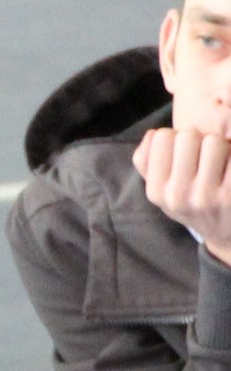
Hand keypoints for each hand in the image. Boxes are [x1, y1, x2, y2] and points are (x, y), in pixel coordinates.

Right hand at [134, 127, 230, 263]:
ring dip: (221, 146)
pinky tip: (230, 167)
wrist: (225, 237)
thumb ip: (146, 162)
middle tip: (205, 154)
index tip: (183, 152)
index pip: (162, 137)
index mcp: (156, 191)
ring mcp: (207, 196)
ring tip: (221, 160)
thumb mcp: (160, 191)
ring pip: (215, 141)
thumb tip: (153, 133)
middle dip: (199, 139)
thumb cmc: (190, 206)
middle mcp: (178, 195)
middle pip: (188, 135)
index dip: (175, 137)